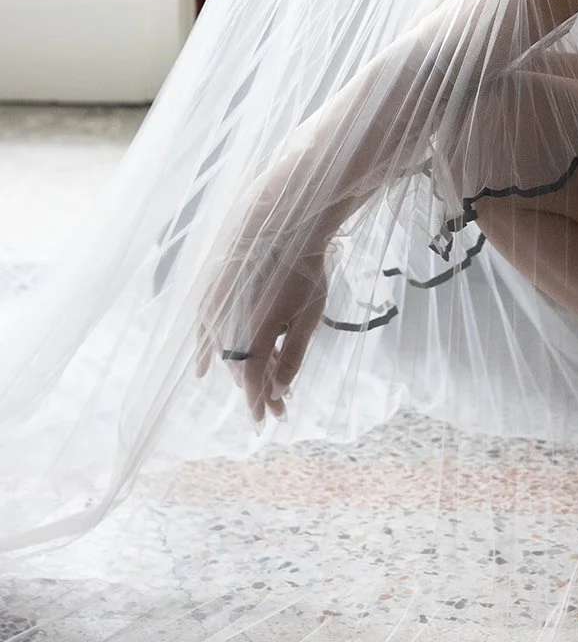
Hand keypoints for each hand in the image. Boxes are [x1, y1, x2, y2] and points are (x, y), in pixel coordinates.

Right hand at [196, 229, 328, 422]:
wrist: (283, 223)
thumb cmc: (303, 270)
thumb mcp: (309, 316)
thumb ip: (292, 355)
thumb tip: (280, 390)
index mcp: (257, 334)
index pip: (252, 381)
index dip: (259, 402)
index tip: (266, 421)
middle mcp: (232, 327)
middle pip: (240, 369)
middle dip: (257, 389)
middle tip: (277, 407)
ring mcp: (220, 310)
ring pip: (227, 351)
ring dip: (242, 371)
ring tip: (260, 387)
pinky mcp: (215, 295)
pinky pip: (207, 330)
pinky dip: (207, 350)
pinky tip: (203, 369)